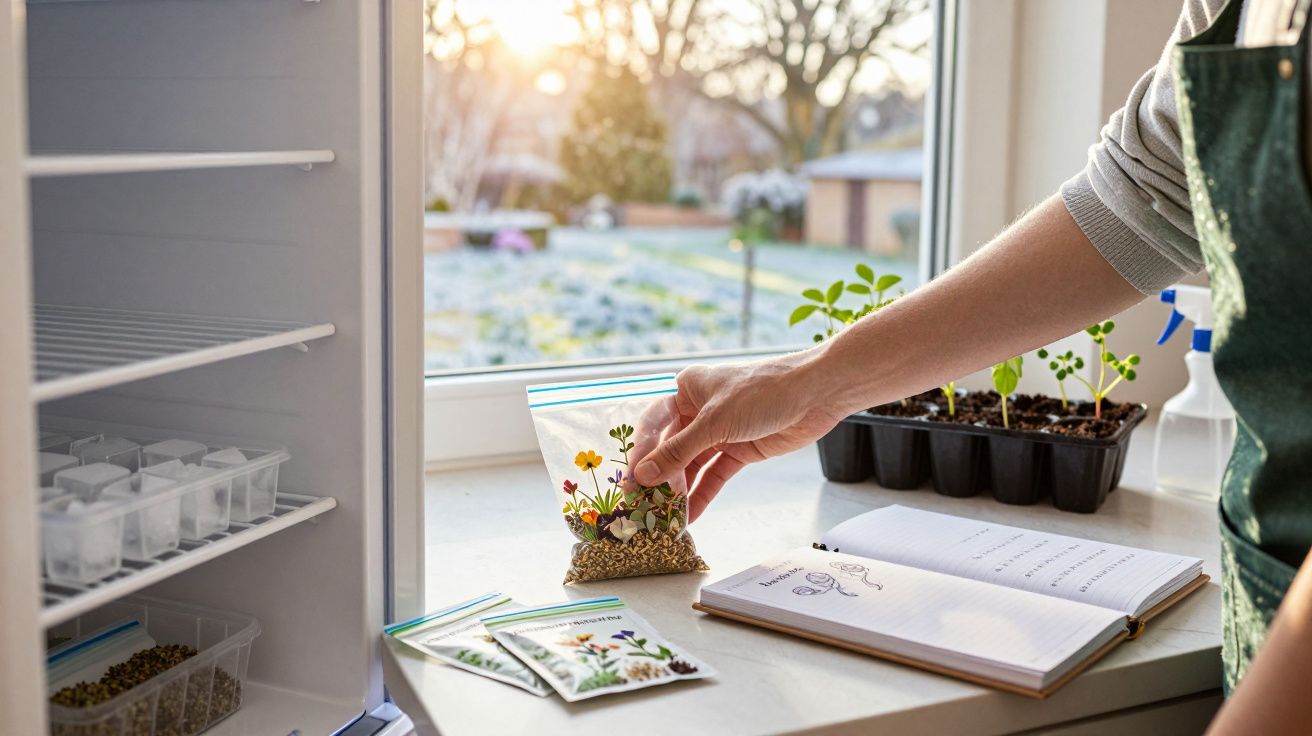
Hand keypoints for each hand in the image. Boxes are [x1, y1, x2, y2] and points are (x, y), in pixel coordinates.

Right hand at [632, 355, 846, 521]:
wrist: (815, 394)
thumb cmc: (762, 391)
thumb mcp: (714, 422)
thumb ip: (678, 452)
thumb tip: (643, 475)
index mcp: (686, 390)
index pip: (653, 425)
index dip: (640, 455)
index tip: (629, 483)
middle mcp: (699, 410)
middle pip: (672, 448)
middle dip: (660, 478)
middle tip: (645, 506)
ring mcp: (720, 431)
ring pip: (692, 465)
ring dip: (680, 490)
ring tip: (665, 517)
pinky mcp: (740, 449)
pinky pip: (714, 474)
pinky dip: (703, 493)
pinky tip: (690, 514)